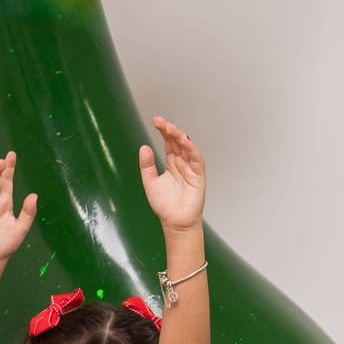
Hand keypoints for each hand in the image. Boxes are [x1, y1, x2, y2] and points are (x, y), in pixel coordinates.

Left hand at [138, 116, 205, 232]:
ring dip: (179, 136)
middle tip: (159, 120)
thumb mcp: (150, 182)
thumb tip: (144, 147)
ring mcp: (191, 168)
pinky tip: (184, 140)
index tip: (155, 120)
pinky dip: (191, 148)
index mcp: (172, 163)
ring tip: (169, 127)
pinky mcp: (199, 175)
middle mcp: (183, 163)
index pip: (169, 142)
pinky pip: (196, 159)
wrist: (175, 223)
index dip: (163, 131)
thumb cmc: (165, 206)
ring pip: (187, 147)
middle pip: (177, 141)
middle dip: (169, 129)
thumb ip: (147, 165)